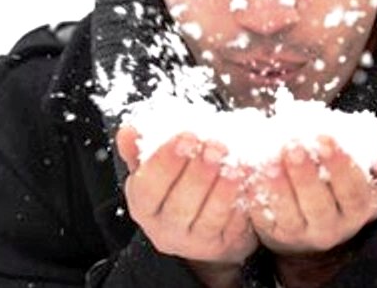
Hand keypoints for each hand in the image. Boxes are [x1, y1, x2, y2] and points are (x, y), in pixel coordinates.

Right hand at [116, 127, 257, 283]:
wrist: (207, 221)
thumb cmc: (179, 184)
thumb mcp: (157, 167)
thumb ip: (142, 149)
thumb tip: (128, 130)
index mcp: (144, 204)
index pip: (148, 186)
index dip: (166, 160)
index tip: (186, 135)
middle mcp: (165, 228)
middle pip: (179, 204)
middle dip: (198, 172)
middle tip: (215, 145)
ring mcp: (194, 242)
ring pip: (208, 217)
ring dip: (222, 189)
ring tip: (234, 164)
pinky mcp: (223, 246)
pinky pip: (233, 226)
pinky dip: (241, 203)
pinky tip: (248, 182)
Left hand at [247, 134, 376, 255]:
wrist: (317, 221)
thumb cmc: (344, 186)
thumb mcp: (370, 176)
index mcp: (358, 208)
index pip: (353, 190)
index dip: (340, 165)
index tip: (325, 137)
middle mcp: (331, 226)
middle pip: (318, 204)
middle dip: (306, 174)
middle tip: (293, 143)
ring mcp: (300, 232)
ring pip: (288, 213)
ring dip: (278, 185)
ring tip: (270, 158)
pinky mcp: (273, 233)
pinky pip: (262, 217)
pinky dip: (256, 194)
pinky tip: (251, 171)